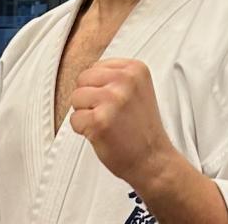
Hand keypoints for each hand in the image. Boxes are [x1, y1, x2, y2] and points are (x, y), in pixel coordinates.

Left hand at [69, 58, 178, 186]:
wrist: (153, 160)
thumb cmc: (141, 129)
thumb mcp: (137, 90)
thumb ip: (115, 77)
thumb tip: (86, 74)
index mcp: (135, 69)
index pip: (95, 68)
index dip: (99, 88)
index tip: (117, 104)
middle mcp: (125, 80)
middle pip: (83, 79)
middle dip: (90, 99)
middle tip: (111, 115)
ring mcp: (112, 100)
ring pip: (76, 98)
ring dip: (86, 114)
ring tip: (108, 124)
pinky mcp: (99, 121)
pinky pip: (74, 119)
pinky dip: (83, 131)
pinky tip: (103, 135)